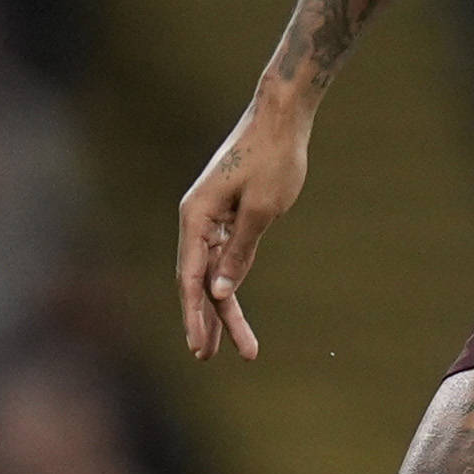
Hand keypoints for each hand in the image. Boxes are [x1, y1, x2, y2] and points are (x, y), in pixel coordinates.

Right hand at [178, 87, 315, 359]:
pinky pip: (223, 254)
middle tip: (208, 357)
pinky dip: (228, 280)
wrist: (281, 116)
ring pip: (211, 270)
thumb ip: (239, 253)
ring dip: (219, 307)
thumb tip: (220, 292)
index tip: (200, 349)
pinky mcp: (227, 212)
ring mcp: (210, 215)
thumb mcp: (263, 211)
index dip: (195, 317)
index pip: (191, 278)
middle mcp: (196, 218)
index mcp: (197, 216)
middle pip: (198, 279)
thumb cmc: (274, 158)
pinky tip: (230, 306)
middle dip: (205, 320)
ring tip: (223, 346)